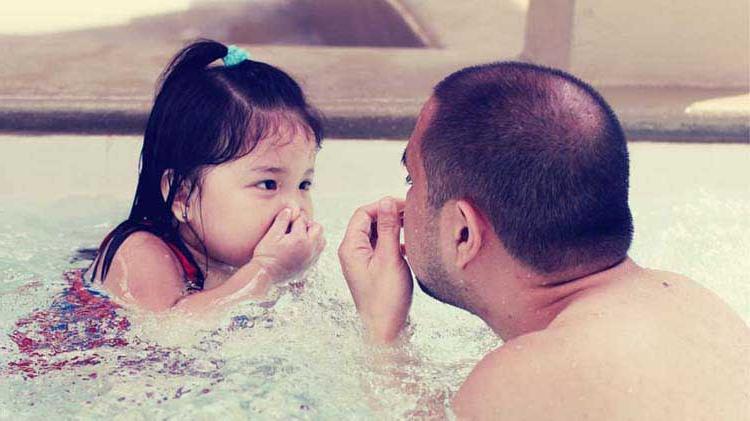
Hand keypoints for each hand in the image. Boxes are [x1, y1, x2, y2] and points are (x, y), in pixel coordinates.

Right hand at [253, 209, 325, 280]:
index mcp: (300, 239)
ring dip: (314, 235)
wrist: (265, 275)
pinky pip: (318, 252)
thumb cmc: (266, 254)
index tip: (287, 220)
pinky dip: (313, 246)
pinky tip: (301, 247)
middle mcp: (310, 248)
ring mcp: (311, 258)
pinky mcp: (310, 266)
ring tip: (300, 237)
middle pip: (318, 228)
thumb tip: (289, 210)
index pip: (302, 220)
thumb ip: (282, 221)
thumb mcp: (271, 235)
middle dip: (308, 225)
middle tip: (295, 227)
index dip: (294, 218)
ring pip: (322, 240)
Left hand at [338, 197, 412, 343]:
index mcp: (351, 247)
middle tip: (412, 215)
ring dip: (394, 229)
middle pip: (369, 222)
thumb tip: (386, 201)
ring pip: (377, 235)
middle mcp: (353, 252)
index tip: (405, 206)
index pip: (363, 213)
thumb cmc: (386, 299)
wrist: (385, 331)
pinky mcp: (373, 270)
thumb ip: (388, 228)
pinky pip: (382, 248)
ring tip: (413, 228)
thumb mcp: (389, 258)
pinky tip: (410, 247)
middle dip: (389, 215)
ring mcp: (362, 262)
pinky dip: (395, 243)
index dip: (383, 206)